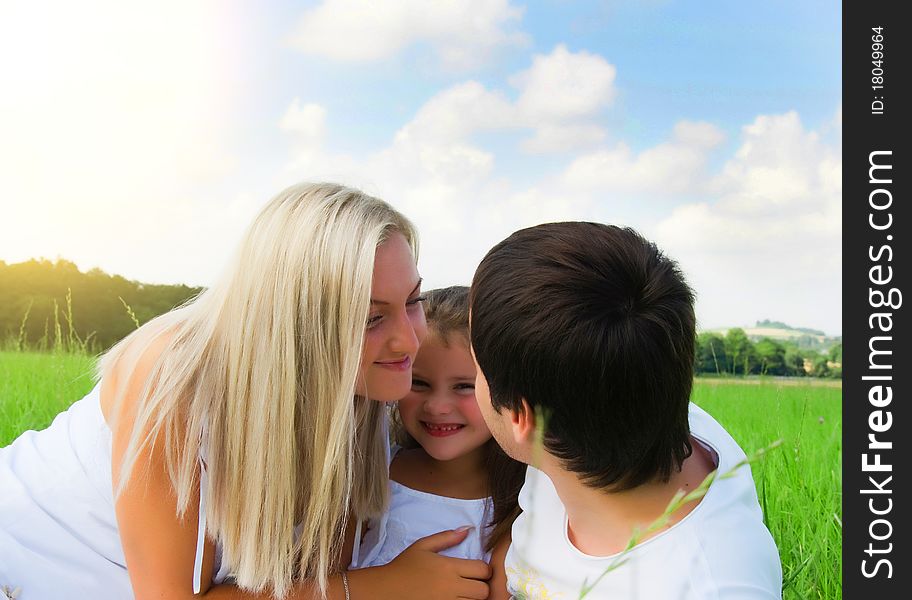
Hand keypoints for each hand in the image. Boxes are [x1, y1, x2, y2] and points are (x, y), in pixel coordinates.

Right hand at [350, 528, 491, 598]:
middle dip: (482, 586)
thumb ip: (446, 537)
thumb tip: (467, 529)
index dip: (484, 569)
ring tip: (464, 592)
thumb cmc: (404, 566)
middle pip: (483, 591)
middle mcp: (450, 587)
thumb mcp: (423, 546)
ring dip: (473, 598)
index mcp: (448, 567)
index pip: (483, 570)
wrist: (386, 589)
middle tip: (474, 583)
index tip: (477, 570)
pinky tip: (456, 599)